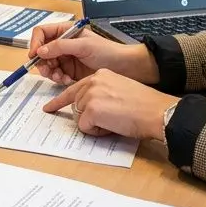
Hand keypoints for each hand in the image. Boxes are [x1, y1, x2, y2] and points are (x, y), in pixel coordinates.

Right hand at [27, 22, 160, 85]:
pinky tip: (67, 80)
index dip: (35, 43)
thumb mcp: (84, 46)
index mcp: (66, 31)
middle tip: (49, 70)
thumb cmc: (108, 52)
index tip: (35, 55)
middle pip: (42, 50)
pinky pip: (56, 75)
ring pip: (47, 64)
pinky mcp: (70, 71)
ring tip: (60, 77)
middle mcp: (64, 43)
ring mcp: (66, 58)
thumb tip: (41, 50)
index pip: (42, 33)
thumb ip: (61, 46)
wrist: (124, 68)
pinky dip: (59, 79)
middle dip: (43, 61)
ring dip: (51, 72)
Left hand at [42, 69, 177, 140]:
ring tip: (115, 121)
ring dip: (94, 125)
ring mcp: (90, 94)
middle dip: (88, 118)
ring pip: (79, 118)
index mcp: (101, 75)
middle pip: (76, 106)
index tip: (49, 107)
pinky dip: (97, 132)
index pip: (74, 89)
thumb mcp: (120, 90)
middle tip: (111, 120)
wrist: (156, 112)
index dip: (60, 101)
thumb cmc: (145, 106)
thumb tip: (89, 109)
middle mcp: (93, 81)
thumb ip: (102, 94)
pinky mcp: (91, 109)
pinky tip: (113, 126)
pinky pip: (84, 127)